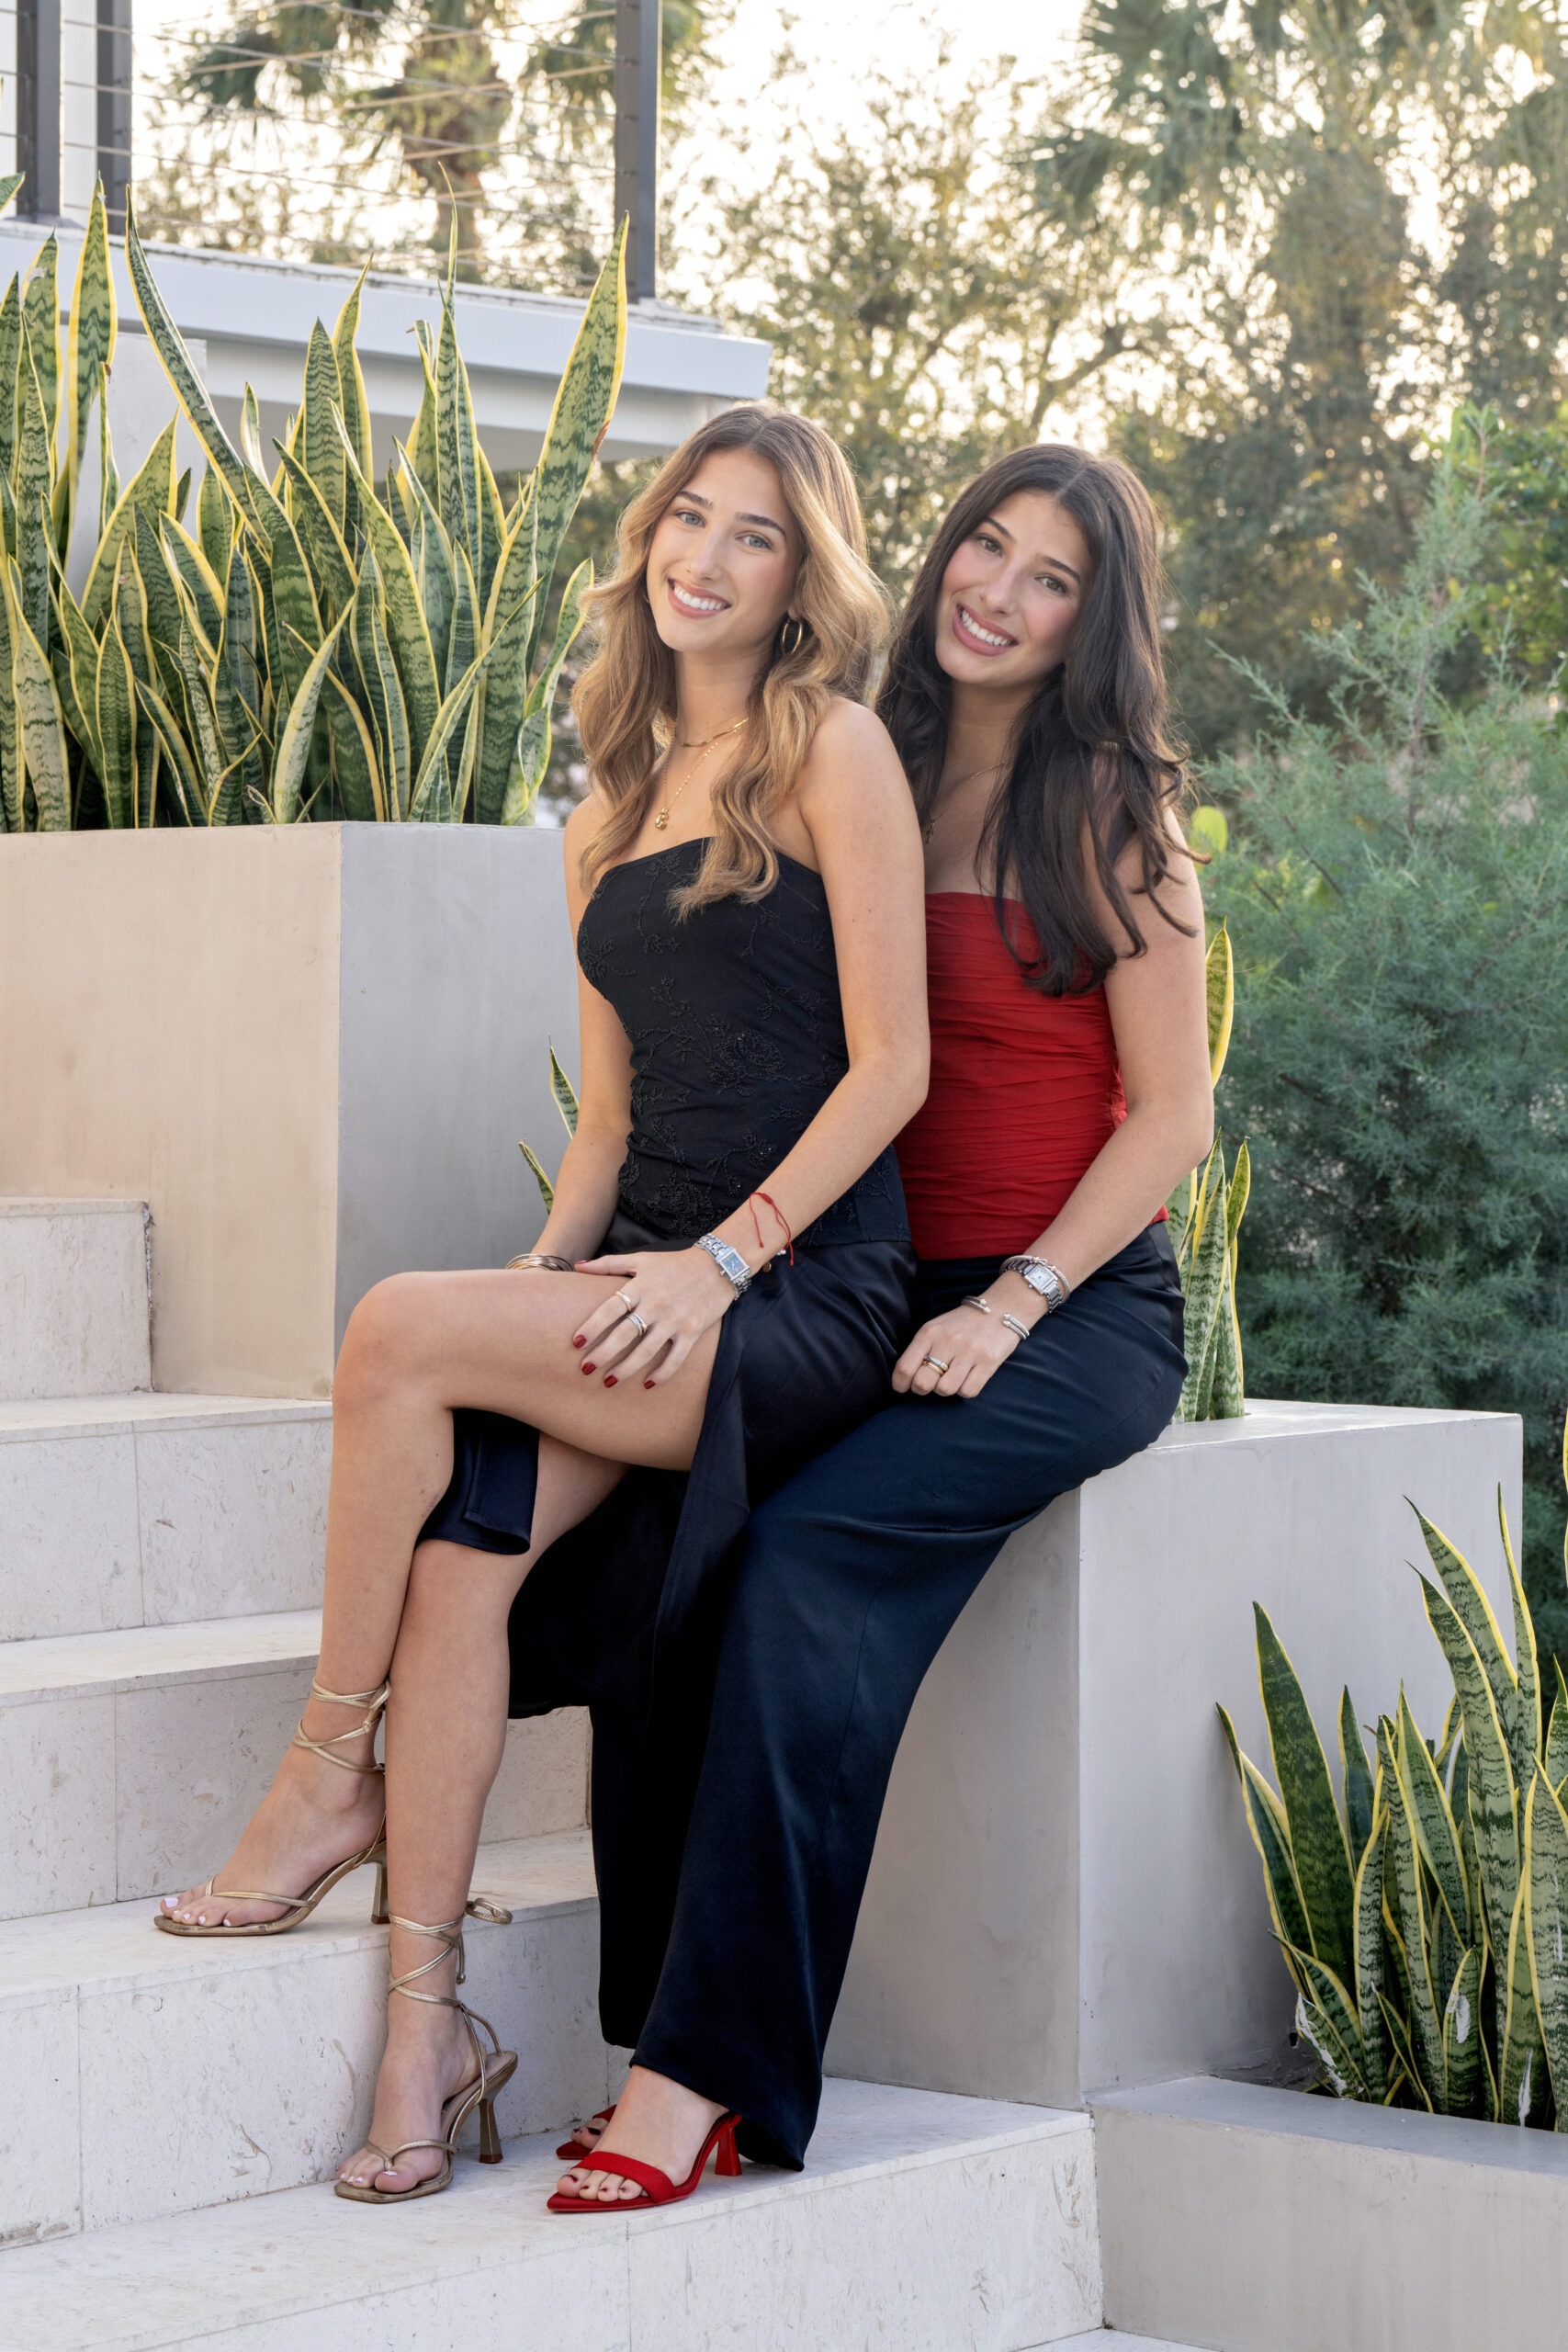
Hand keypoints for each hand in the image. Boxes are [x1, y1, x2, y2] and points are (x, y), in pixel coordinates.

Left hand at [570, 1247, 737, 1389]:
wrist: (718, 1265)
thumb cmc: (675, 1264)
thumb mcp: (641, 1259)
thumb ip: (609, 1264)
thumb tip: (578, 1266)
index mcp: (641, 1286)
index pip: (610, 1308)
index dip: (592, 1326)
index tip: (576, 1343)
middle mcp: (656, 1304)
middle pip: (624, 1334)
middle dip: (603, 1354)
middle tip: (585, 1369)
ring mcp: (675, 1320)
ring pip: (646, 1350)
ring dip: (626, 1369)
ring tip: (608, 1381)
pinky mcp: (692, 1331)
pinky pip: (675, 1358)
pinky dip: (662, 1373)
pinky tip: (648, 1384)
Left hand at [892, 1302, 1028, 1399]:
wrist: (1001, 1309)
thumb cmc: (962, 1324)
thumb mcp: (936, 1328)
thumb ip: (919, 1350)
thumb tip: (905, 1379)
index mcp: (929, 1333)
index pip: (905, 1367)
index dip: (900, 1385)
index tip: (903, 1388)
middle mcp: (947, 1342)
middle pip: (922, 1383)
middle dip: (923, 1389)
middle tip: (930, 1382)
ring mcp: (969, 1352)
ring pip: (945, 1390)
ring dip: (946, 1389)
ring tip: (952, 1377)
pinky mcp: (988, 1362)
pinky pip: (968, 1391)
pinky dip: (966, 1390)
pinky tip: (968, 1378)